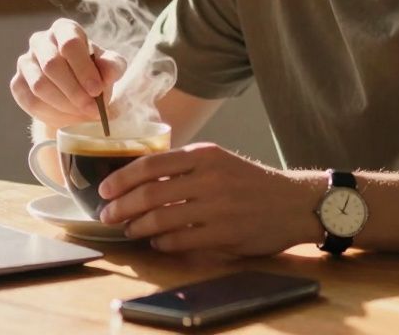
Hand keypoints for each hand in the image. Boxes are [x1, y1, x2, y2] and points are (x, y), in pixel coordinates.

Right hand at [9, 18, 126, 128]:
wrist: (75, 92)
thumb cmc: (94, 72)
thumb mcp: (109, 67)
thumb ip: (112, 66)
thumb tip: (109, 71)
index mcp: (64, 29)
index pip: (70, 44)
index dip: (83, 69)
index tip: (97, 90)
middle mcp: (40, 41)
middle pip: (52, 65)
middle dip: (74, 91)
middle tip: (92, 110)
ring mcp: (25, 62)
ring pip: (40, 86)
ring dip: (64, 105)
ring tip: (83, 115)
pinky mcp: (17, 83)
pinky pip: (30, 102)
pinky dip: (51, 114)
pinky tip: (67, 118)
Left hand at [97, 142, 325, 255]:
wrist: (294, 202)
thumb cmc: (250, 182)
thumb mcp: (219, 161)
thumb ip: (185, 167)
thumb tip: (139, 179)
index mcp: (204, 155)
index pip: (150, 164)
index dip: (121, 178)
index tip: (104, 189)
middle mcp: (208, 178)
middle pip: (149, 193)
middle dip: (121, 207)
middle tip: (108, 215)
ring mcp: (216, 207)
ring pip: (161, 219)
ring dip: (138, 227)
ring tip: (129, 230)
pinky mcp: (224, 234)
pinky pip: (180, 241)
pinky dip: (162, 243)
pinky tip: (157, 243)